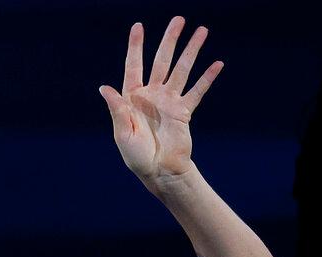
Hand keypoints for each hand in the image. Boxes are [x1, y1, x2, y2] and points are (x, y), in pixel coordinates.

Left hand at [98, 16, 223, 185]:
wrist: (159, 171)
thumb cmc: (136, 156)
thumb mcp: (122, 133)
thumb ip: (117, 109)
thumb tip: (104, 88)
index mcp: (132, 98)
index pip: (134, 66)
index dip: (136, 46)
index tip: (138, 26)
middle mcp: (151, 95)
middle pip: (161, 61)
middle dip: (170, 40)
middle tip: (179, 19)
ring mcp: (169, 101)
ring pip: (181, 70)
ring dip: (191, 51)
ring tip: (202, 31)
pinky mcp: (184, 112)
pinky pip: (197, 91)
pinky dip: (207, 78)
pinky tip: (217, 64)